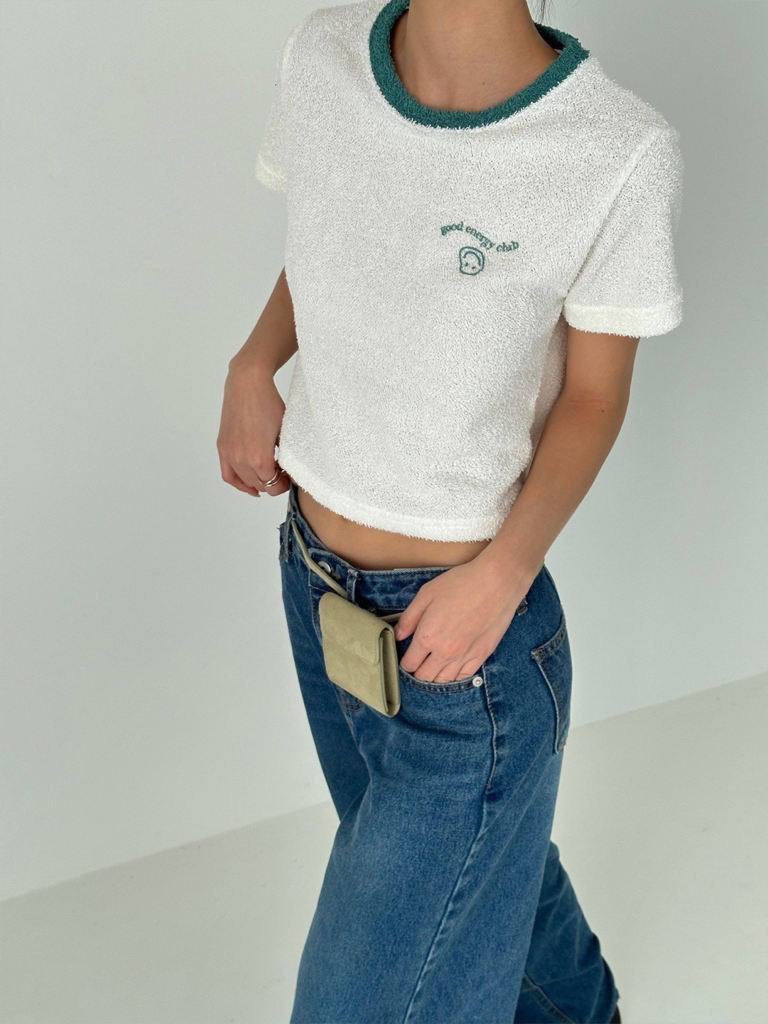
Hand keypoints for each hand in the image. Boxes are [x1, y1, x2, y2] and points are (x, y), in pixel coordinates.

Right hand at [217, 359, 290, 496]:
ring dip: (258, 483)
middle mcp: (241, 459)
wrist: (247, 384)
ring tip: (269, 478)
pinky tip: (250, 486)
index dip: (283, 485)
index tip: (289, 478)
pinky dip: (238, 483)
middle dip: (273, 483)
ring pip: (244, 482)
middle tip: (283, 474)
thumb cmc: (268, 403)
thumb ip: (286, 455)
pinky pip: (228, 474)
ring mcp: (229, 454)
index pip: (272, 485)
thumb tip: (289, 470)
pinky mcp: (222, 447)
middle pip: (260, 485)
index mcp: (259, 457)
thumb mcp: (284, 431)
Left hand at [394, 551, 534, 682]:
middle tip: (419, 661)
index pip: (409, 664)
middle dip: (418, 671)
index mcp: (427, 637)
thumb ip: (409, 618)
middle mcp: (445, 653)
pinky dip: (455, 675)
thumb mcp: (426, 594)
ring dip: (435, 675)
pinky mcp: (482, 655)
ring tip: (434, 664)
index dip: (405, 661)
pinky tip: (452, 666)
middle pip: (424, 677)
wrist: (496, 583)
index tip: (406, 656)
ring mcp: (465, 657)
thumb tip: (398, 635)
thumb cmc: (461, 584)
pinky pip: (464, 676)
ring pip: (444, 680)